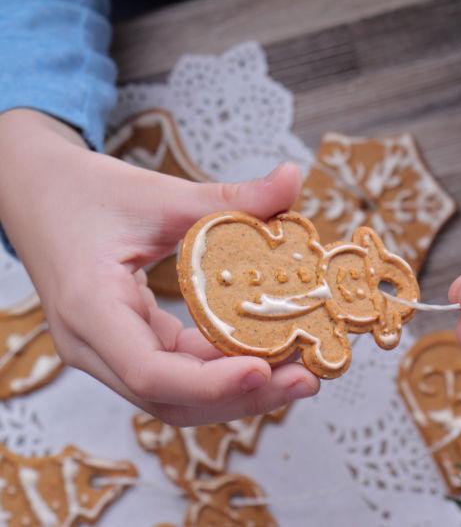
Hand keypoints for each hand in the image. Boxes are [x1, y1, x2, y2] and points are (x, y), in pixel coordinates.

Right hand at [0, 109, 319, 425]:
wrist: (38, 195)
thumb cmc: (87, 194)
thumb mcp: (158, 193)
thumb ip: (229, 196)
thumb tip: (292, 178)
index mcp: (90, 307)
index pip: (148, 371)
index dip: (209, 381)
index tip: (263, 369)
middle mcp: (93, 345)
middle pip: (169, 398)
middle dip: (241, 397)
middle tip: (305, 380)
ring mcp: (108, 352)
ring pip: (175, 396)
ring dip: (237, 393)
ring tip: (298, 375)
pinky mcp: (127, 347)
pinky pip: (177, 373)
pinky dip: (222, 370)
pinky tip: (266, 355)